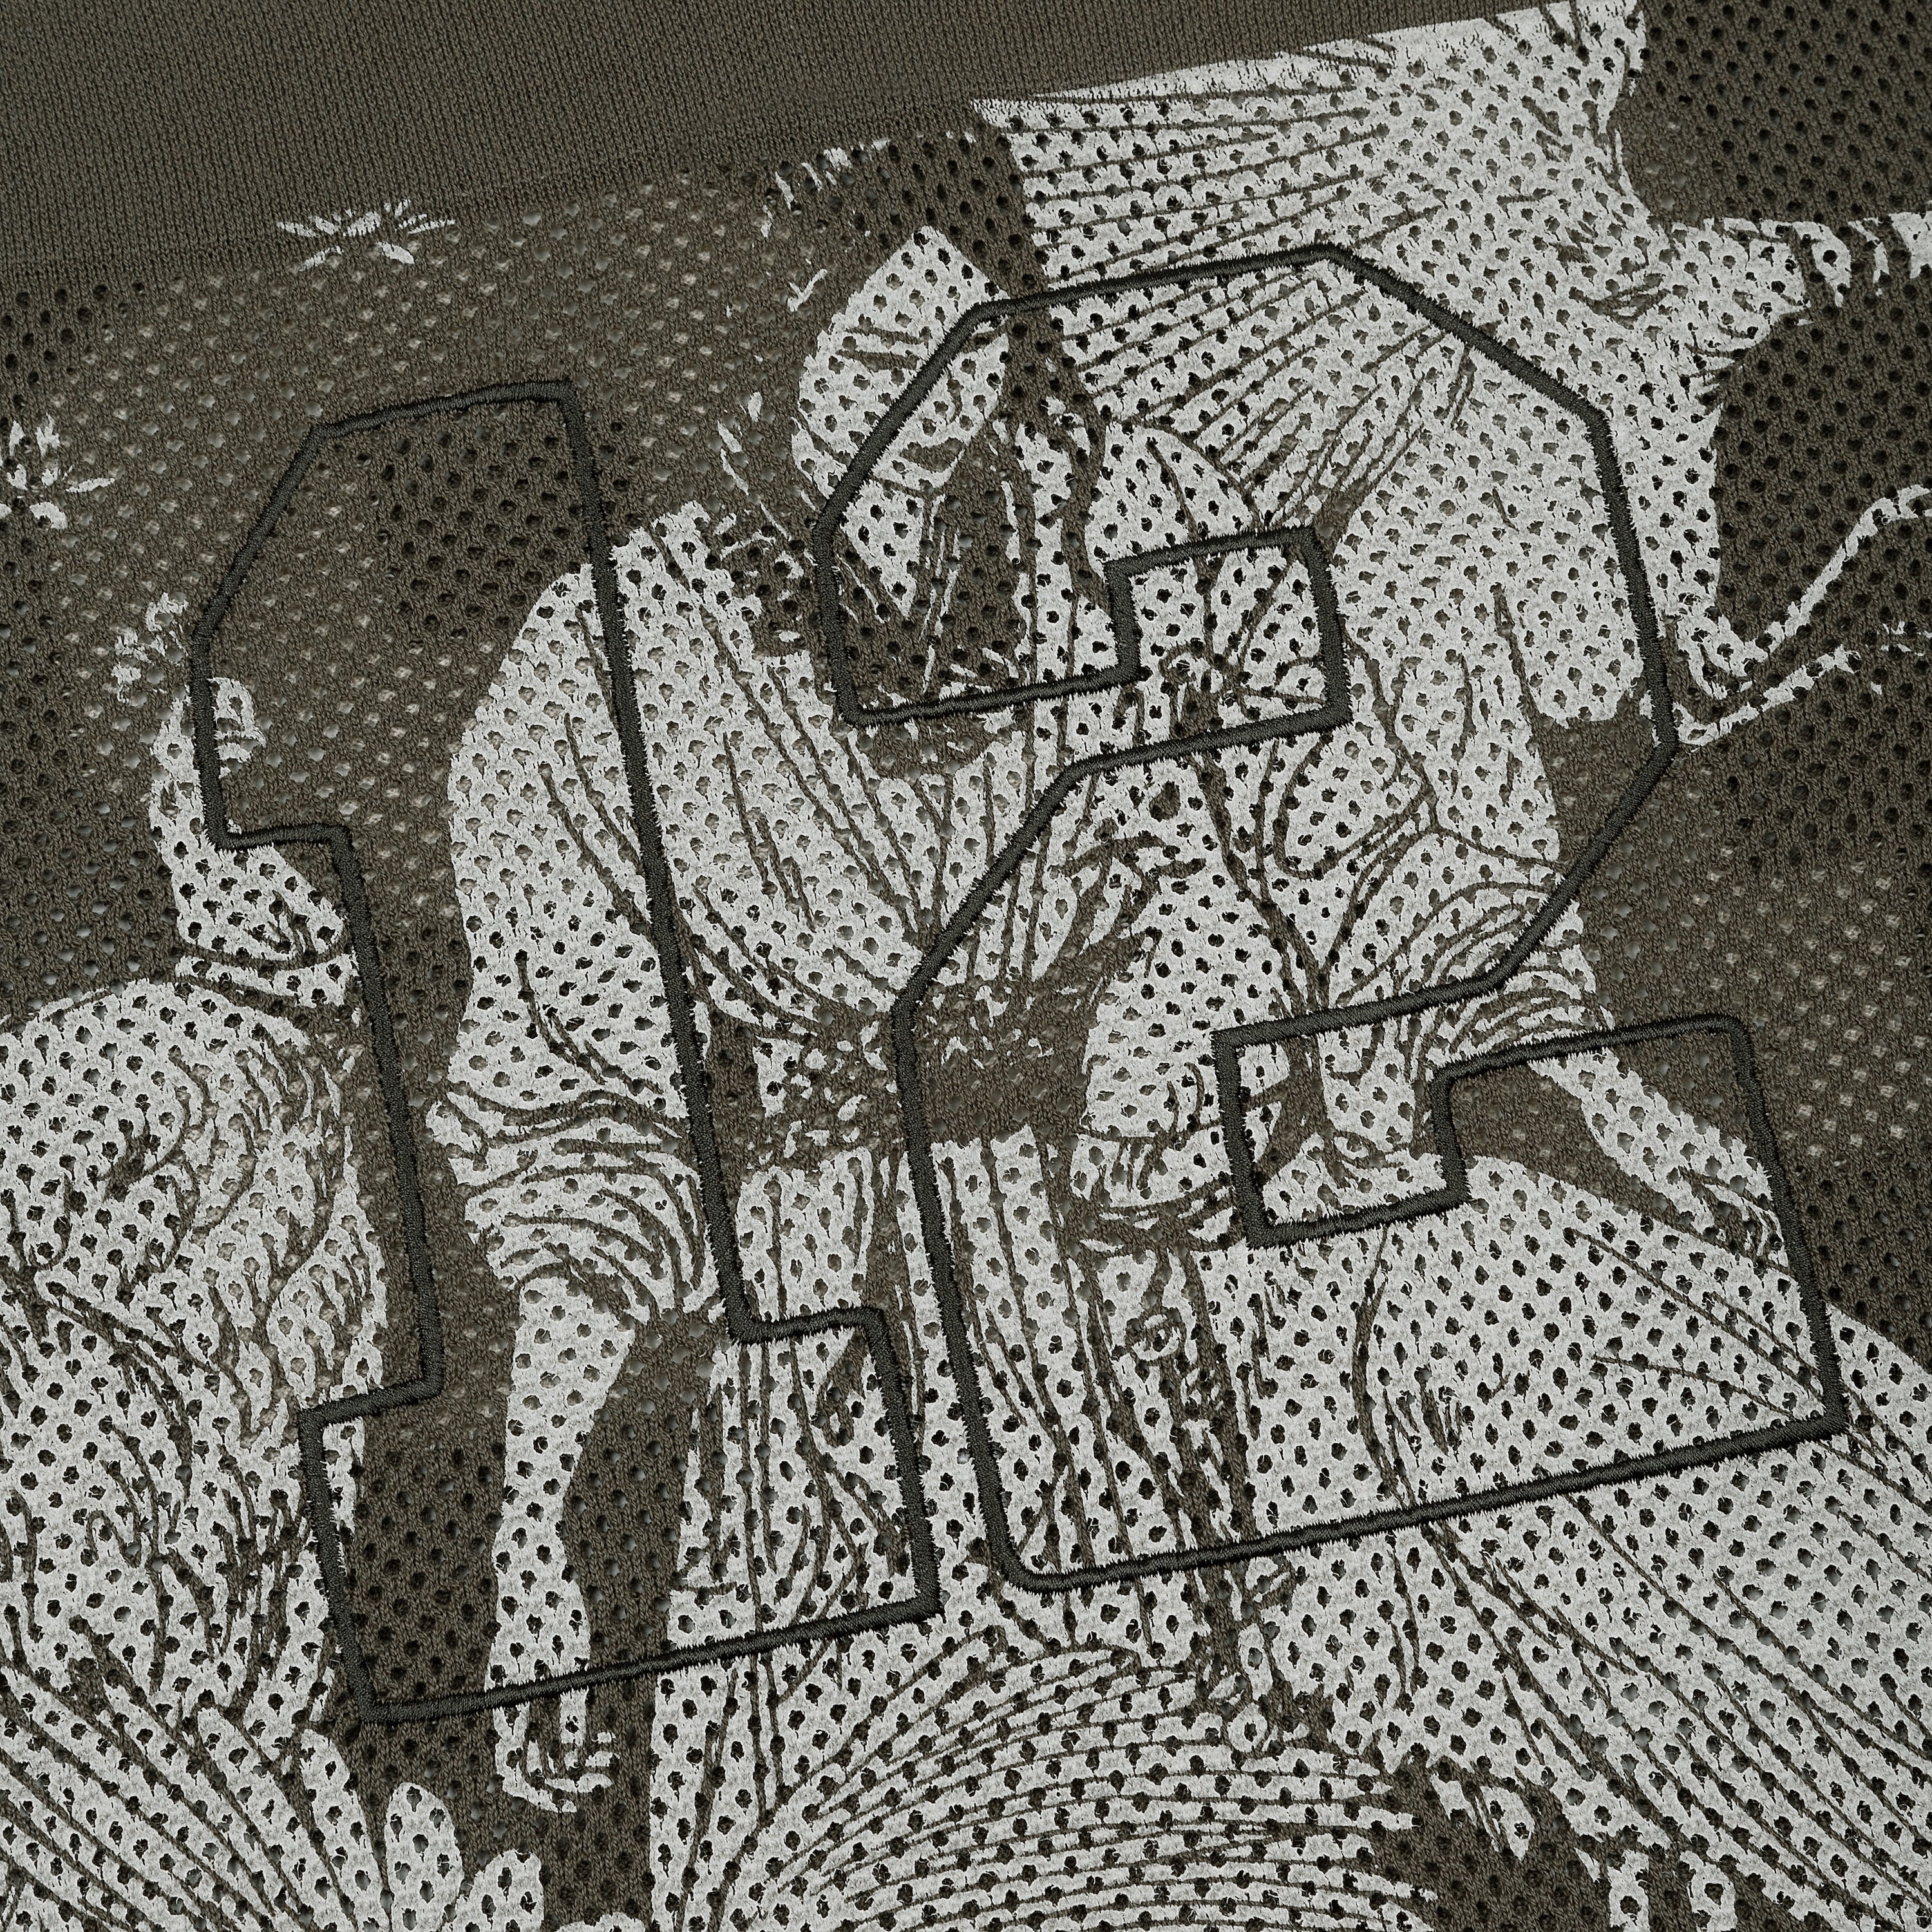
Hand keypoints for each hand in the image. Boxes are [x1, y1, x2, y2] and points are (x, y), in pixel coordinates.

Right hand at [487, 1570, 615, 1812]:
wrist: (536, 1570)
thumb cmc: (552, 1608)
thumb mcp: (570, 1657)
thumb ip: (569, 1707)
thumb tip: (570, 1759)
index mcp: (509, 1703)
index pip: (518, 1770)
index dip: (547, 1793)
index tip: (578, 1801)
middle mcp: (508, 1707)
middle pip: (532, 1764)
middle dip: (568, 1779)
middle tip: (605, 1777)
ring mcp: (518, 1698)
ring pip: (543, 1747)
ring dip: (576, 1758)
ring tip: (611, 1757)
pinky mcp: (532, 1689)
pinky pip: (549, 1725)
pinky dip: (575, 1734)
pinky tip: (603, 1736)